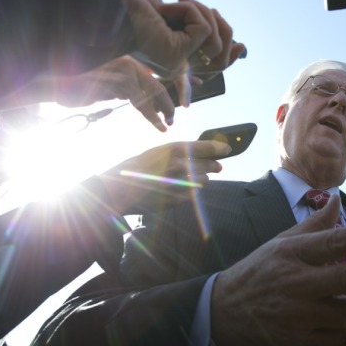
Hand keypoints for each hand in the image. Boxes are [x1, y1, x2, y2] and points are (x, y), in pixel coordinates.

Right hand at [42, 56, 183, 130]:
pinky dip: (150, 115)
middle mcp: (127, 63)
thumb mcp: (104, 88)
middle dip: (167, 105)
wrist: (53, 83)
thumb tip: (134, 98)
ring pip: (150, 94)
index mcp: (125, 63)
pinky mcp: (118, 80)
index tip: (172, 108)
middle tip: (172, 120)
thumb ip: (121, 90)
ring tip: (165, 126)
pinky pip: (139, 100)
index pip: (151, 79)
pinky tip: (156, 124)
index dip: (164, 94)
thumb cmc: (76, 87)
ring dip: (160, 113)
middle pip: (155, 85)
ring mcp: (123, 70)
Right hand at [98, 140, 230, 214]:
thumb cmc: (134, 169)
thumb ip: (177, 153)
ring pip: (203, 181)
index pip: (205, 146)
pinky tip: (184, 189)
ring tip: (195, 179)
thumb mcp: (156, 153)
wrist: (117, 190)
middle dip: (215, 166)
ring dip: (202, 180)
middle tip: (218, 167)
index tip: (227, 149)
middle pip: (209, 165)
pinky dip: (192, 192)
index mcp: (174, 149)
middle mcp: (180, 164)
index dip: (219, 148)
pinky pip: (194, 195)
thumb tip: (197, 155)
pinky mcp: (177, 199)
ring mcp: (180, 183)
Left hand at [109, 0, 244, 79]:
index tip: (243, 47)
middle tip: (197, 3)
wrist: (104, 2)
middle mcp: (174, 66)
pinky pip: (204, 27)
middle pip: (222, 57)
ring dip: (200, 11)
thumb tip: (219, 27)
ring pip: (218, 39)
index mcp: (171, 59)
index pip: (212, 66)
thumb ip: (192, 23)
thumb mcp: (167, 12)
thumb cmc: (128, 1)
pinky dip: (189, 9)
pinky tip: (167, 7)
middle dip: (222, 27)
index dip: (230, 55)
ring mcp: (177, 63)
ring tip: (176, 1)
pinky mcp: (178, 54)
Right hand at [211, 194, 345, 345]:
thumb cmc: (257, 273)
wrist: (221, 313)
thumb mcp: (280, 242)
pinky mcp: (300, 343)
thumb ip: (313, 224)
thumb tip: (338, 198)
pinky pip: (341, 340)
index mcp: (293, 253)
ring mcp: (299, 315)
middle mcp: (298, 282)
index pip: (340, 241)